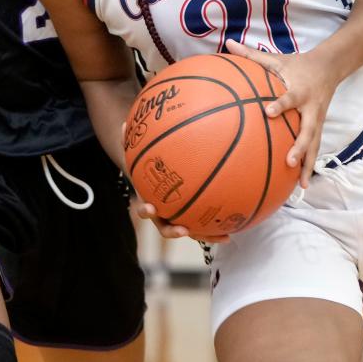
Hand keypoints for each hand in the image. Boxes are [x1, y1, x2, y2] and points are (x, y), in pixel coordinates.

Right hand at [122, 120, 228, 242]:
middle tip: (183, 231)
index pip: (145, 210)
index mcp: (149, 201)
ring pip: (192, 230)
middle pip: (167, 228)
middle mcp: (164, 214)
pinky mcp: (193, 216)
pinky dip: (219, 223)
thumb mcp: (137, 153)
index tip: (151, 208)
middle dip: (175, 231)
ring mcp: (179, 217)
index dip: (146, 211)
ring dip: (207, 236)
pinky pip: (205, 221)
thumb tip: (123, 124)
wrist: (151, 177)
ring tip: (225, 237)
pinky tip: (239, 220)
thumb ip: (130, 140)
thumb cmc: (145, 164)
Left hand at [225, 40, 337, 188]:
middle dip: (300, 147)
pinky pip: (314, 148)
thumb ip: (251, 55)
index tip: (268, 112)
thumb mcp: (276, 59)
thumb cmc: (297, 64)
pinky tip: (300, 184)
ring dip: (308, 164)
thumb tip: (227, 44)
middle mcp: (311, 108)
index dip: (281, 105)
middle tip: (288, 162)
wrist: (330, 67)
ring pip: (315, 145)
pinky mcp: (319, 128)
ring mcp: (317, 120)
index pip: (289, 98)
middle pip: (308, 130)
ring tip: (301, 185)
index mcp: (300, 90)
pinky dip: (308, 165)